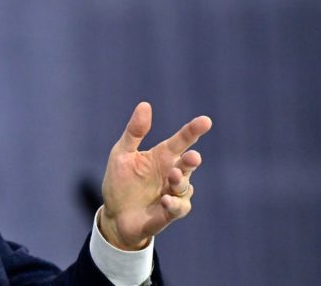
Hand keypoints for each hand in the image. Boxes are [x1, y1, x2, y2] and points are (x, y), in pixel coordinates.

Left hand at [99, 102, 210, 249]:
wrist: (114, 215)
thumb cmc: (120, 182)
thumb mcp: (122, 154)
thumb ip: (134, 132)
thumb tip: (145, 105)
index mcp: (162, 156)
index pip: (181, 140)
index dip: (193, 130)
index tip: (206, 121)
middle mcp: (172, 173)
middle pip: (188, 164)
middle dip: (191, 160)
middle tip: (191, 156)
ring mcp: (173, 193)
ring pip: (185, 186)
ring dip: (180, 181)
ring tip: (173, 176)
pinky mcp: (170, 213)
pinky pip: (178, 208)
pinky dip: (174, 204)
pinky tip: (165, 200)